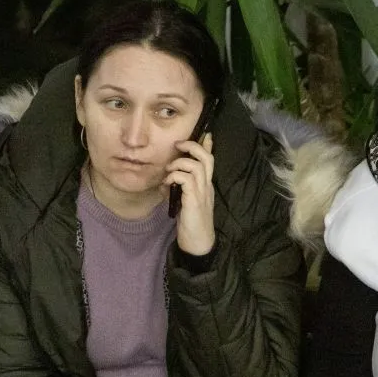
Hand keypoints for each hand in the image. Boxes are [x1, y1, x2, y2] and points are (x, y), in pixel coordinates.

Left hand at [164, 132, 215, 255]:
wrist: (198, 242)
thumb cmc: (191, 223)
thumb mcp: (186, 202)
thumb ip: (182, 189)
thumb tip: (168, 179)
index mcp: (207, 185)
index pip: (211, 161)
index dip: (208, 145)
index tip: (206, 134)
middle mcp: (207, 186)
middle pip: (206, 158)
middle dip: (192, 146)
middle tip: (179, 145)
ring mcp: (202, 193)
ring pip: (195, 166)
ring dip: (178, 163)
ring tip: (169, 171)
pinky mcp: (194, 200)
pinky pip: (186, 179)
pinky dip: (174, 176)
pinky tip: (167, 184)